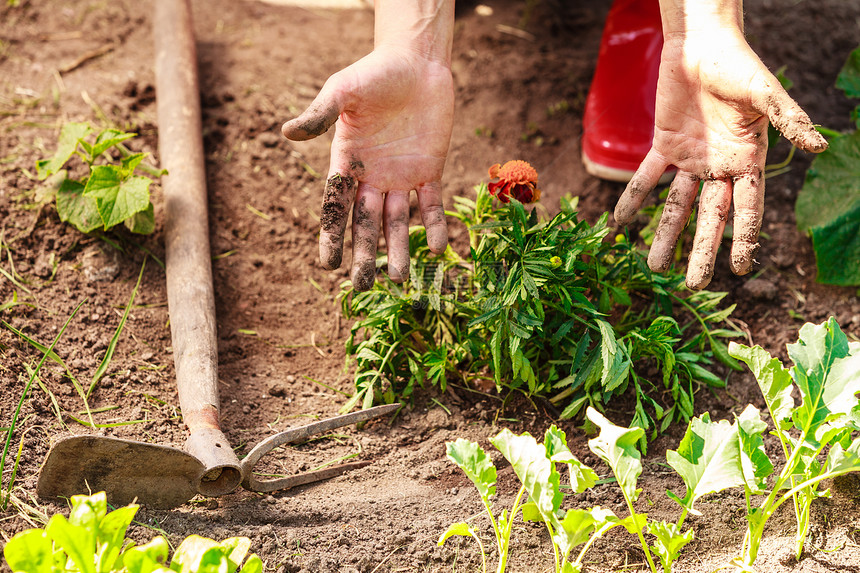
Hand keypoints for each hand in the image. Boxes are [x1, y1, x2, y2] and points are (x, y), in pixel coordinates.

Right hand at [282, 47, 453, 290]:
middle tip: (362, 287)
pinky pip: (431, 204)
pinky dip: (433, 225)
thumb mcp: (343, 91)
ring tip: (400, 279)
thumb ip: (320, 114)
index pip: (336, 206)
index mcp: (346, 162)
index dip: (332, 235)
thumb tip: (287, 134)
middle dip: (363, 254)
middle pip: (365, 224)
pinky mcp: (429, 170)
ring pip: (397, 222)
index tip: (327, 264)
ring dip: (398, 249)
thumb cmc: (374, 72)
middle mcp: (371, 177)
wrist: (417, 60)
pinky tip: (437, 249)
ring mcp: (401, 176)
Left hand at [614, 29, 827, 289]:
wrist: (701, 43)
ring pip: (676, 205)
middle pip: (710, 218)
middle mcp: (719, 166)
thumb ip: (788, 119)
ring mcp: (691, 158)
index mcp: (747, 159)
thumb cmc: (738, 64)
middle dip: (701, 251)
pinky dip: (632, 198)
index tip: (742, 270)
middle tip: (692, 286)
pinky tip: (619, 223)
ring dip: (665, 235)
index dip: (746, 238)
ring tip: (653, 267)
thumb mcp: (765, 93)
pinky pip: (646, 177)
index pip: (748, 208)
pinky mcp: (664, 146)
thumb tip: (818, 146)